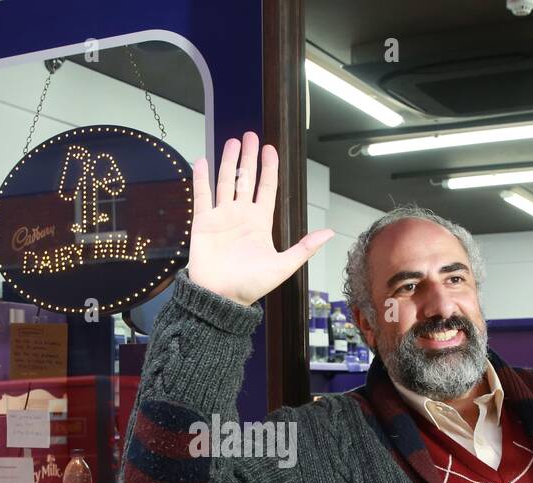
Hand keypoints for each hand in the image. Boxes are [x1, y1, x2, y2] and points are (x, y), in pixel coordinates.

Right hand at [187, 132, 333, 305]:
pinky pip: (202, 196)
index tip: (269, 148)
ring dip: (228, 162)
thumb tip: (330, 233)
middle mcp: (241, 215)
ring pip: (225, 182)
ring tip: (231, 142)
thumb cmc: (250, 286)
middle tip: (250, 135)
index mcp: (260, 223)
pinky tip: (203, 161)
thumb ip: (305, 248)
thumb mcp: (283, 266)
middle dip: (248, 157)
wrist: (219, 298)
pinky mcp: (202, 223)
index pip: (267, 187)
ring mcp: (221, 217)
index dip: (269, 168)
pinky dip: (202, 179)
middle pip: (245, 179)